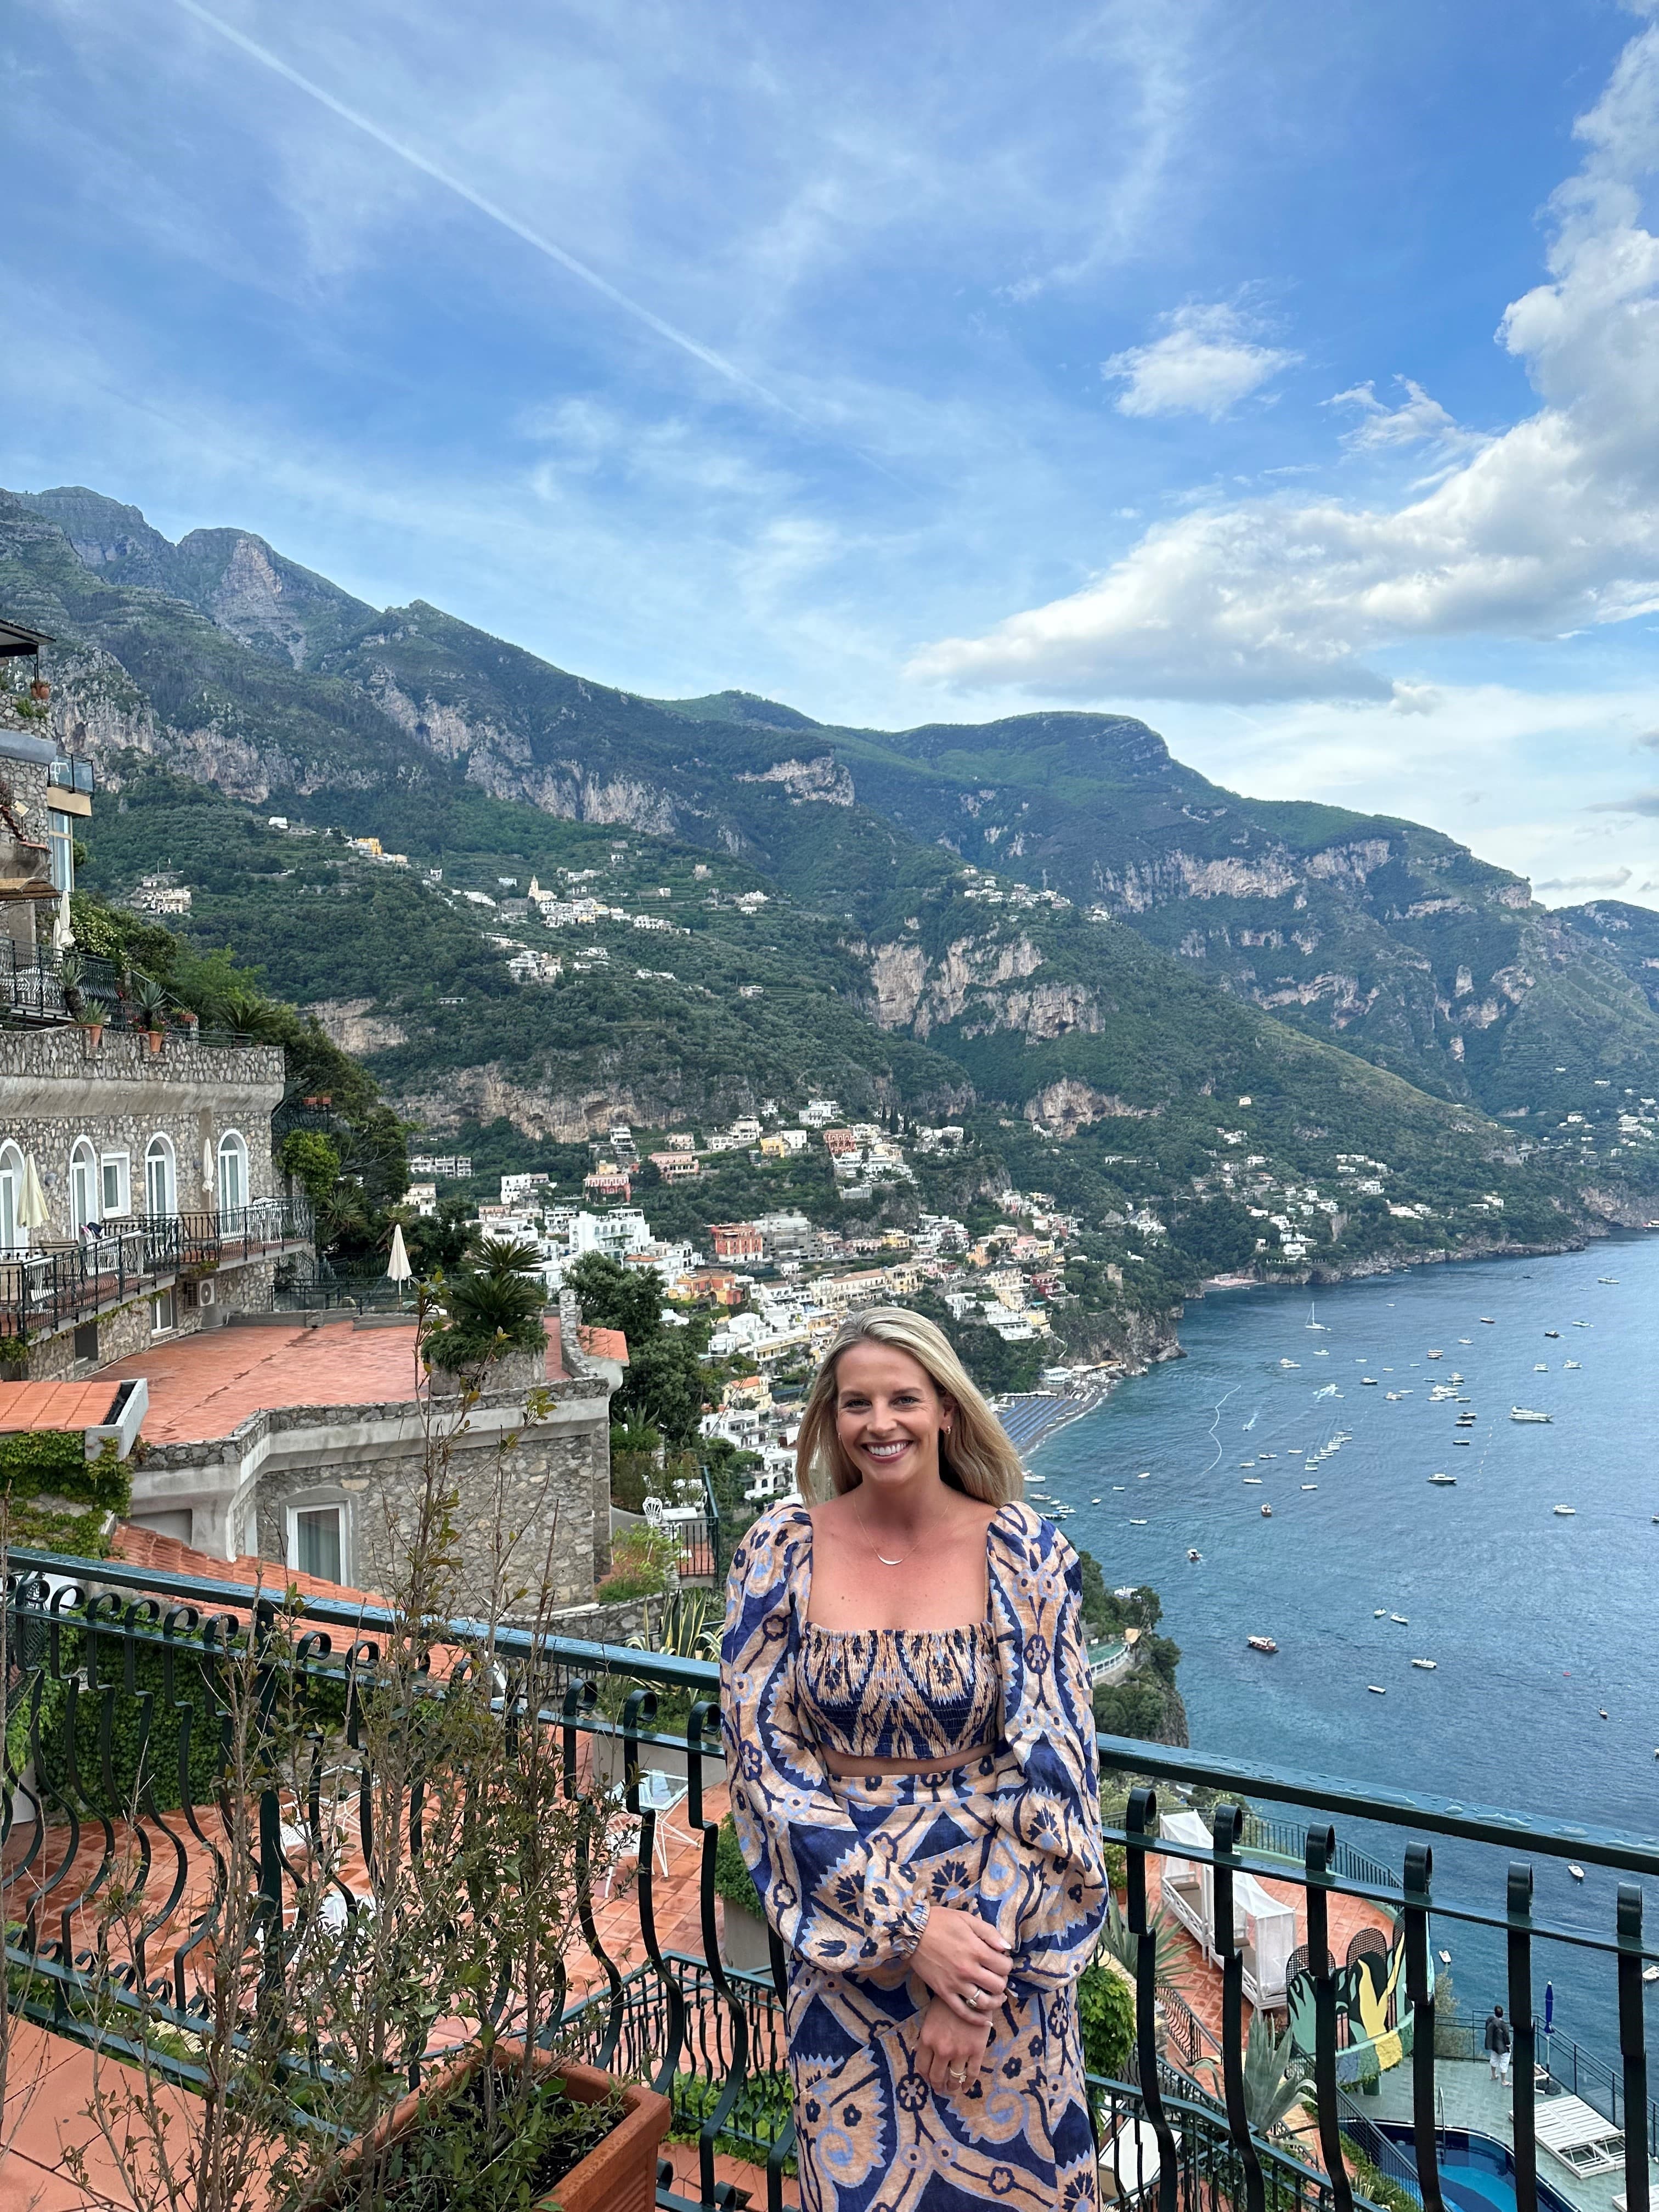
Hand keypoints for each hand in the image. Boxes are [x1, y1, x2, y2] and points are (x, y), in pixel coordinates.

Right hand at [910, 1903, 1011, 2027]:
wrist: (912, 1932)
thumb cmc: (941, 1922)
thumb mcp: (967, 1919)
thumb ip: (989, 1933)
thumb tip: (1007, 1947)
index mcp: (976, 1950)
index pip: (1004, 1966)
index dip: (1007, 1964)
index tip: (1002, 1961)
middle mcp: (968, 1970)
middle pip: (997, 1985)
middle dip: (1002, 1981)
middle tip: (997, 1976)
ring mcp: (956, 1984)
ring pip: (984, 2002)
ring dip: (995, 2001)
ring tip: (996, 1996)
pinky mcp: (944, 1992)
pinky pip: (963, 2012)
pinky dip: (977, 2019)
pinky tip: (986, 2020)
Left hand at [916, 1993, 992, 2099]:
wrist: (971, 1990)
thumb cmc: (948, 2001)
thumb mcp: (930, 2017)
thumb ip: (926, 2038)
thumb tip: (920, 2054)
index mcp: (927, 2039)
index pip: (922, 2067)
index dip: (925, 2077)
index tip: (928, 2079)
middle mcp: (942, 2049)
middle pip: (937, 2077)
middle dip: (938, 2085)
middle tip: (940, 2088)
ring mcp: (960, 2051)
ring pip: (954, 2079)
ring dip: (952, 2087)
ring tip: (952, 2088)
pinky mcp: (977, 2050)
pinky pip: (972, 2074)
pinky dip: (968, 2084)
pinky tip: (966, 2087)